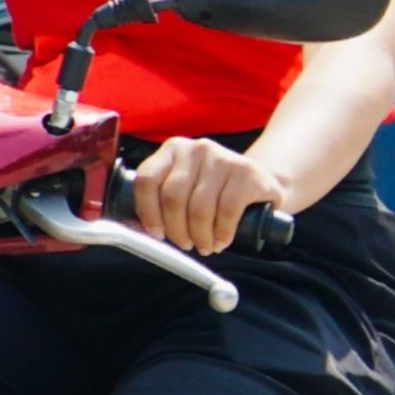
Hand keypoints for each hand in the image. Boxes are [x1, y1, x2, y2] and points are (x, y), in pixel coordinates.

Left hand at [123, 135, 285, 252]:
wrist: (260, 184)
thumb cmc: (215, 193)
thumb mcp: (186, 191)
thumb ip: (160, 204)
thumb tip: (135, 229)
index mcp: (173, 150)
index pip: (147, 180)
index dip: (147, 212)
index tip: (156, 234)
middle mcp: (196, 149)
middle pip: (173, 198)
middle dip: (177, 230)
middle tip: (185, 245)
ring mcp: (223, 158)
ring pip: (199, 208)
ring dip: (200, 236)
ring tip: (205, 245)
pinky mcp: (247, 173)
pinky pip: (227, 211)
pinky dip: (222, 234)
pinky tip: (221, 240)